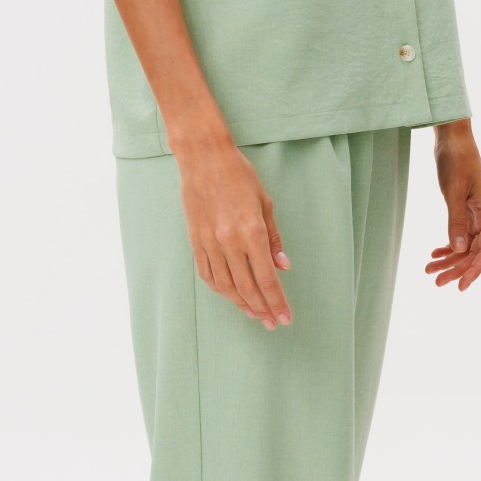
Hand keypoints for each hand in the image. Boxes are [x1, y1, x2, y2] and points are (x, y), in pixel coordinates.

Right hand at [176, 141, 293, 329]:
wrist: (203, 157)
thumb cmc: (239, 175)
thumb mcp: (265, 203)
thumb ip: (273, 237)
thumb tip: (283, 266)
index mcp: (250, 232)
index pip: (267, 279)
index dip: (277, 302)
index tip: (285, 318)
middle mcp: (228, 242)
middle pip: (247, 288)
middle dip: (262, 309)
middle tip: (272, 323)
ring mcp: (208, 243)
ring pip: (225, 286)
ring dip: (241, 303)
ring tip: (254, 313)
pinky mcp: (195, 240)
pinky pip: (207, 274)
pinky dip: (220, 289)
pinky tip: (230, 295)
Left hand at [426, 122, 480, 291]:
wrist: (453, 138)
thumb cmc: (456, 160)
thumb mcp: (453, 192)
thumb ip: (455, 221)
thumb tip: (457, 250)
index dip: (474, 271)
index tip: (460, 287)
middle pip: (474, 252)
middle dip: (456, 269)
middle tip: (435, 282)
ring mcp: (477, 214)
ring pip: (466, 246)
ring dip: (449, 260)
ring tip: (429, 271)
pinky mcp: (466, 210)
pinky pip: (460, 235)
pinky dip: (448, 246)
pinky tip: (434, 254)